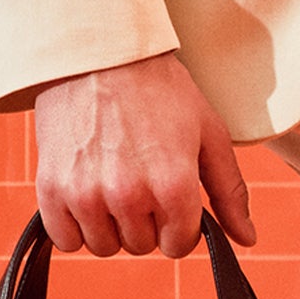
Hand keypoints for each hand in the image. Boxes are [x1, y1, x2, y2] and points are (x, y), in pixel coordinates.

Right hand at [34, 52, 255, 256]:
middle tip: (139, 177)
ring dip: (110, 225)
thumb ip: (229, 191)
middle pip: (141, 246)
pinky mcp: (51, 189)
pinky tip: (84, 193)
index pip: (178, 245)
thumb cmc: (159, 89)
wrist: (98, 52)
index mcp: (173, 185)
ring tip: (111, 182)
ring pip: (104, 246)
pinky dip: (74, 226)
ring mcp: (86, 194)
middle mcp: (129, 195)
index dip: (178, 224)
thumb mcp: (208, 133)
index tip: (169, 197)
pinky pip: (66, 240)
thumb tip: (247, 240)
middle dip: (145, 221)